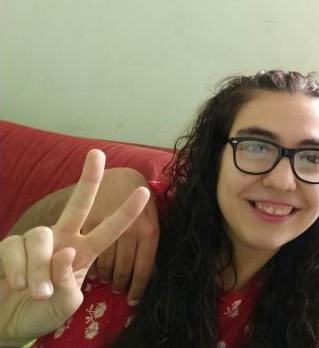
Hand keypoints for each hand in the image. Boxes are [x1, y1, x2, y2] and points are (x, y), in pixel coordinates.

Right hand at [0, 150, 148, 343]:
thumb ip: (70, 285)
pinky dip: (18, 269)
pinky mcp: (10, 246)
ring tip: (39, 292)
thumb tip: (66, 252)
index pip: (109, 230)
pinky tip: (16, 284)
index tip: (144, 191)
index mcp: (84, 252)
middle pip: (79, 204)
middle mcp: (63, 240)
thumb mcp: (65, 306)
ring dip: (39, 269)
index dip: (126, 212)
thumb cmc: (41, 313)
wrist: (7, 325)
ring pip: (41, 236)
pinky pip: (15, 247)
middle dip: (89, 179)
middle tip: (97, 154)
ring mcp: (36, 241)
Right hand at [83, 168, 158, 304]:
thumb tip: (151, 275)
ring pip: (104, 266)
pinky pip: (86, 253)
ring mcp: (109, 228)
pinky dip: (90, 265)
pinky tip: (93, 267)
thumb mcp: (153, 220)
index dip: (139, 289)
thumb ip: (150, 245)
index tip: (135, 301)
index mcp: (149, 231)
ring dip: (106, 277)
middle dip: (121, 285)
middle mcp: (129, 231)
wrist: (121, 175)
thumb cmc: (142, 200)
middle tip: (119, 290)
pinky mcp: (87, 223)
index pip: (144, 270)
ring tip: (108, 280)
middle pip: (123, 271)